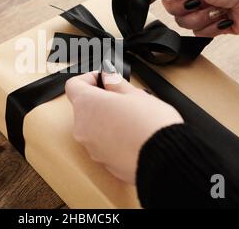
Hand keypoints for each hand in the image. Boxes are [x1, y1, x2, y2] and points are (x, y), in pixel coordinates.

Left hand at [65, 62, 182, 183]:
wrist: (164, 159)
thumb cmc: (151, 126)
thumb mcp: (135, 94)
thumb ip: (116, 83)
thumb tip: (108, 76)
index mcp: (87, 105)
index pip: (73, 85)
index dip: (89, 78)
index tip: (105, 79)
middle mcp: (82, 127)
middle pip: (84, 107)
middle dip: (102, 100)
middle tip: (124, 98)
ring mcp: (91, 147)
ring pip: (93, 126)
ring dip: (107, 119)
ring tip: (132, 118)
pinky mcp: (102, 161)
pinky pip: (102, 144)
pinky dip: (113, 137)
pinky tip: (132, 135)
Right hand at [134, 0, 238, 36]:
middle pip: (172, 6)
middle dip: (186, 7)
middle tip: (200, 0)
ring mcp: (206, 6)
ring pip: (184, 21)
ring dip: (201, 18)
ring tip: (219, 9)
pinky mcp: (213, 23)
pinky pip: (198, 32)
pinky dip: (211, 27)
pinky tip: (225, 19)